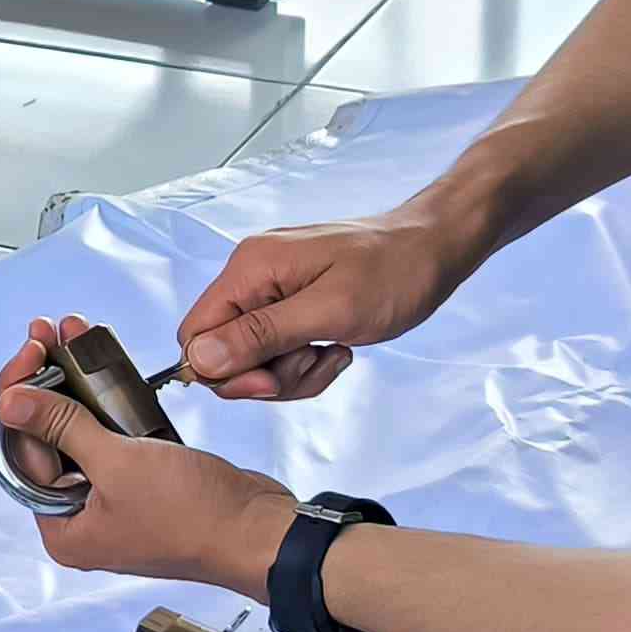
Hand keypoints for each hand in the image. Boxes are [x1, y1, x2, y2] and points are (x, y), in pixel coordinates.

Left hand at [0, 314, 298, 589]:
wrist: (261, 531)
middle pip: (45, 438)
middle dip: (45, 381)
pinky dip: (106, 400)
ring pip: (78, 431)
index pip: (19, 450)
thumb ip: (62, 427)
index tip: (30, 350)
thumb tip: (11, 402)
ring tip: (70, 335)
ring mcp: (113, 500)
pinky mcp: (142, 483)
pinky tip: (101, 364)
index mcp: (63, 529)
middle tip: (46, 332)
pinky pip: (112, 435)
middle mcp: (81, 519)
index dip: (20, 393)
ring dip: (74, 382)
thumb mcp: (119, 463)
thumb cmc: (196, 516)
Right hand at [174, 204, 476, 400]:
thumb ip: (261, 335)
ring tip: (334, 351)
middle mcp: (252, 277)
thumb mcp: (329, 311)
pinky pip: (280, 351)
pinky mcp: (293, 305)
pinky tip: (338, 347)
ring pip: (254, 359)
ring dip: (294, 372)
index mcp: (250, 269)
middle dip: (267, 374)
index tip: (272, 381)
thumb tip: (199, 359)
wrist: (435, 251)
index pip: (195, 334)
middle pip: (224, 352)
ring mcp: (272, 291)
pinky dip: (307, 363)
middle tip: (313, 361)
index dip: (224, 370)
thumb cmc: (393, 273)